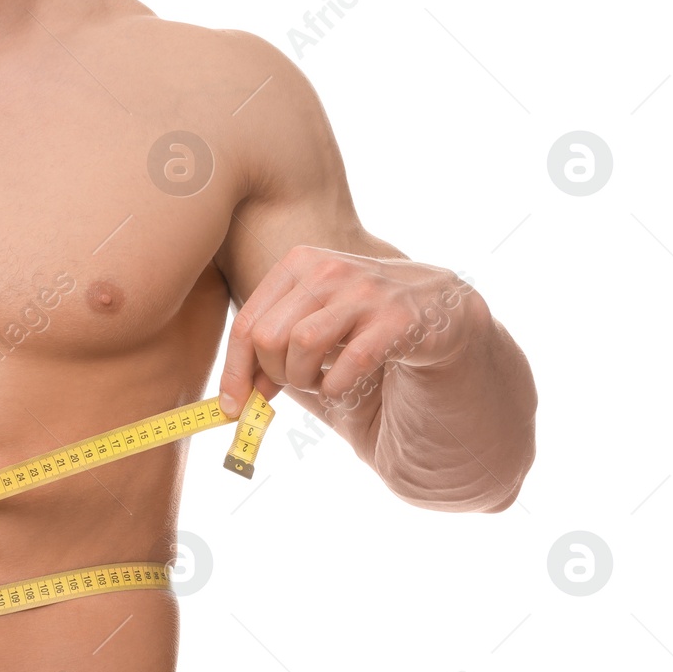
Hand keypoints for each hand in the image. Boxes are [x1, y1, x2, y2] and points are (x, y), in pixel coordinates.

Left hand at [218, 245, 480, 417]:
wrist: (441, 312)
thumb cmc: (363, 327)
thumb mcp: (312, 327)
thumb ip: (273, 354)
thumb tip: (232, 400)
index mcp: (299, 264)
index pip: (247, 323)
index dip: (234, 372)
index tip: (231, 407)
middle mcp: (328, 269)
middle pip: (269, 336)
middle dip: (275, 376)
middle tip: (296, 385)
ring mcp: (366, 290)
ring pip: (302, 344)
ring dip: (306, 380)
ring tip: (322, 382)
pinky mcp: (399, 317)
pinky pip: (348, 362)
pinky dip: (338, 385)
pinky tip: (346, 384)